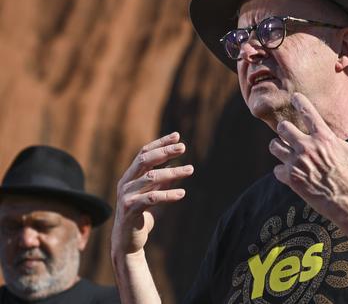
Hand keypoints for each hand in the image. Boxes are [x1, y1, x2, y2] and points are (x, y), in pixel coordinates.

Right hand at [111, 132, 192, 255]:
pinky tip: (182, 193)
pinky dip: (168, 194)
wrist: (127, 241)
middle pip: (144, 160)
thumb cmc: (140, 215)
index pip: (144, 153)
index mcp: (130, 176)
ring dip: (172, 172)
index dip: (160, 143)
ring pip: (150, 178)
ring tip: (190, 170)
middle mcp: (126, 182)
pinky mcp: (130, 210)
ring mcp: (126, 195)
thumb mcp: (152, 194)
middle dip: (164, 152)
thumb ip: (160, 180)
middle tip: (183, 147)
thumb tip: (175, 166)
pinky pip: (151, 198)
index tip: (177, 136)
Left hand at [269, 93, 347, 236]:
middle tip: (290, 134)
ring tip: (287, 152)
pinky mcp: (292, 180)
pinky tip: (291, 173)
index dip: (299, 101)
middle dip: (286, 130)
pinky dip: (282, 171)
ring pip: (275, 147)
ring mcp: (298, 164)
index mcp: (325, 138)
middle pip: (283, 128)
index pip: (306, 112)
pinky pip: (276, 169)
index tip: (295, 97)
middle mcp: (308, 148)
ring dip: (280, 148)